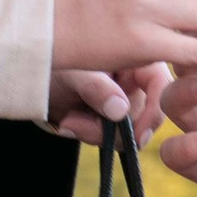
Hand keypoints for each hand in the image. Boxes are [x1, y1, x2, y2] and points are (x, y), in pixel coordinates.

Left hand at [51, 62, 171, 144]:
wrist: (35, 76)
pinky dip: (90, 136)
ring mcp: (126, 101)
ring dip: (96, 134)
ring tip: (68, 121)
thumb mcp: (72, 70)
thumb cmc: (56, 61)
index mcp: (137, 57)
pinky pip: (113, 139)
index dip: (154, 111)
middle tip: (75, 124)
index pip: (161, 85)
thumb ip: (96, 87)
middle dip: (114, 130)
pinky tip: (69, 124)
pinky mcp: (113, 120)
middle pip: (145, 116)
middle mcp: (137, 80)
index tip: (136, 134)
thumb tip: (120, 110)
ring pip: (128, 133)